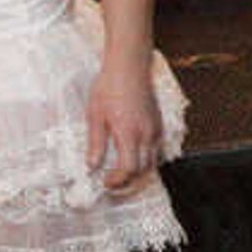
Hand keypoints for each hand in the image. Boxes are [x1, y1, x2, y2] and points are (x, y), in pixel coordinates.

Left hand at [85, 59, 162, 189]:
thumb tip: (92, 166)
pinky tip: (134, 159)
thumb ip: (95, 143)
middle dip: (129, 183)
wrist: (129, 66)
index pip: (129, 169)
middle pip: (144, 172)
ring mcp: (156, 130)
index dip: (118, 181)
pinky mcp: (159, 125)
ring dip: (140, 175)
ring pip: (154, 163)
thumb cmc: (110, 86)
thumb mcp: (95, 115)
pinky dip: (148, 162)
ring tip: (123, 176)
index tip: (105, 183)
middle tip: (113, 185)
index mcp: (129, 133)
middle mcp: (147, 134)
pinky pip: (158, 151)